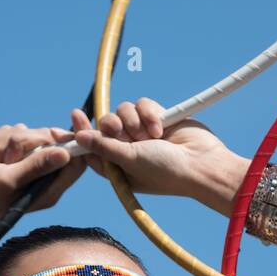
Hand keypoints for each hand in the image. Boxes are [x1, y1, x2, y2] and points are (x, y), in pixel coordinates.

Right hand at [0, 122, 86, 228]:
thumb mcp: (9, 181)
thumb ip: (37, 166)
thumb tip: (66, 154)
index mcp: (49, 189)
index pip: (76, 162)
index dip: (76, 141)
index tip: (67, 123)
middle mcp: (41, 175)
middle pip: (50, 139)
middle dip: (25, 142)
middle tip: (7, 158)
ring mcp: (25, 162)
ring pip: (27, 132)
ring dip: (4, 142)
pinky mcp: (11, 153)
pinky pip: (10, 132)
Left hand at [71, 98, 243, 204]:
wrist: (201, 163)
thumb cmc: (165, 171)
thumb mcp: (129, 160)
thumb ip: (103, 147)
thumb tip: (78, 137)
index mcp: (117, 167)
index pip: (91, 147)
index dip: (81, 132)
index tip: (74, 115)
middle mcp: (127, 149)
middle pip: (105, 125)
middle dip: (111, 125)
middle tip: (121, 131)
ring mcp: (142, 133)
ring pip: (123, 111)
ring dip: (133, 120)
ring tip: (148, 135)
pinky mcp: (156, 118)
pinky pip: (141, 104)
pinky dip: (149, 113)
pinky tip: (160, 128)